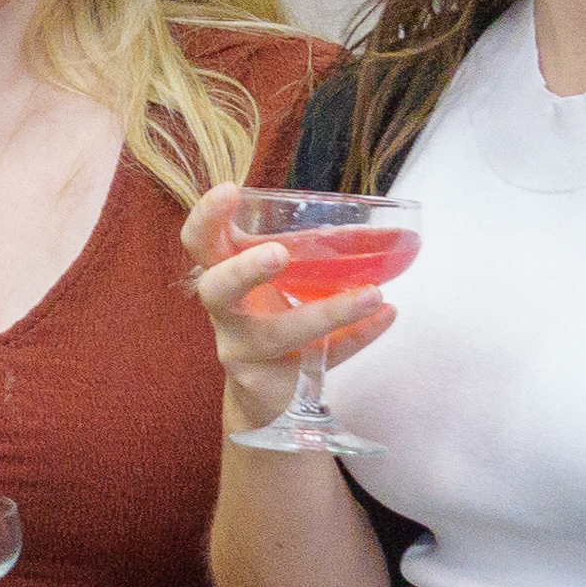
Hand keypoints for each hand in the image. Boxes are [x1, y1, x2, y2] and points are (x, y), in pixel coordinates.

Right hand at [179, 185, 391, 438]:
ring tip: (372, 294)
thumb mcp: (274, 287)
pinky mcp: (272, 383)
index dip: (206, 218)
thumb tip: (385, 229)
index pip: (199, 244)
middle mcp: (224, 314)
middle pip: (214, 290)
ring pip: (276, 334)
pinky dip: (357, 337)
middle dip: (243, 270)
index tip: (230, 190)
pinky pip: (320, 359)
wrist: (266, 396)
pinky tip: (386, 315)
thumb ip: (304, 258)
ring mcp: (243, 352)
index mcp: (222, 277)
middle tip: (278, 254)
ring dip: (326, 312)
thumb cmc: (272, 323)